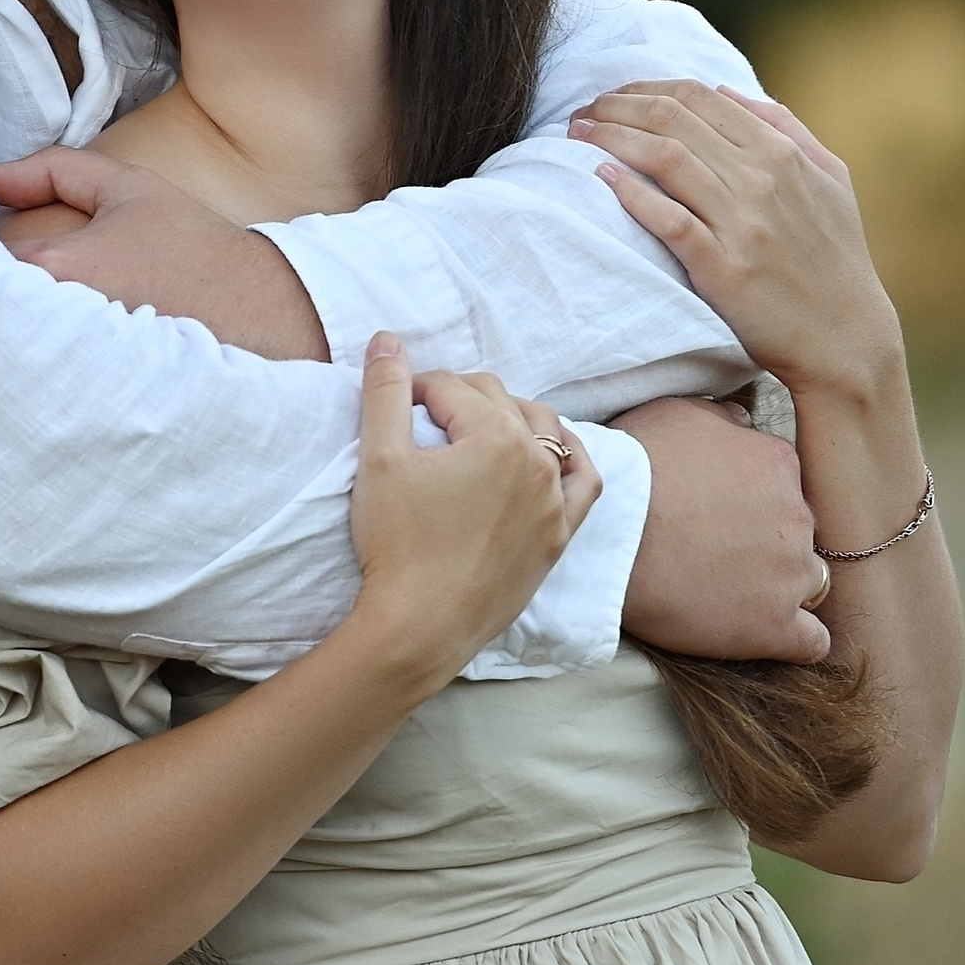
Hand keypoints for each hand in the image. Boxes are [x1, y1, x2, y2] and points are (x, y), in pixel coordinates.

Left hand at [0, 145, 327, 361]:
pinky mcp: (83, 403)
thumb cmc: (194, 247)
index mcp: (55, 266)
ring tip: (13, 314)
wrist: (261, 315)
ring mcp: (67, 371)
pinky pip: (29, 379)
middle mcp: (52, 325)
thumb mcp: (128, 188)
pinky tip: (45, 351)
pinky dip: (26, 364)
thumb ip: (52, 170)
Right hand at [346, 339, 600, 693]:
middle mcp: (537, 459)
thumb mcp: (379, 458)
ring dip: (512, 417)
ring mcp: (555, 499)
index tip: (390, 410)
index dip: (412, 391)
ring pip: (545, 430)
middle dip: (458, 398)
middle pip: (497, 400)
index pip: (450, 387)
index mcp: (495, 434)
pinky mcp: (560, 534)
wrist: (421, 625)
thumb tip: (387, 339)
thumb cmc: (396, 542)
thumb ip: (384, 391)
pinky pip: (584, 481)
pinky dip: (571, 457)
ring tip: (475, 428)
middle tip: (421, 420)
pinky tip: (551, 453)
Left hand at [567, 82, 903, 401]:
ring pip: (665, 158)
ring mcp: (743, 224)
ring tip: (576, 136)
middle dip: (616, 107)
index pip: (698, 97)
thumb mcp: (830, 179)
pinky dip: (632, 192)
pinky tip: (601, 177)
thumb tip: (726, 90)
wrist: (845, 339)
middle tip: (580, 113)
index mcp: (782, 153)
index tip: (610, 97)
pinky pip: (669, 219)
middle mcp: (762, 180)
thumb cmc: (835, 259)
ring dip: (611, 138)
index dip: (643, 88)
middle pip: (673, 118)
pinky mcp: (723, 268)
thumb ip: (785, 128)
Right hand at [614, 392, 830, 660]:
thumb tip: (745, 423)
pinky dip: (796, 639)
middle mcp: (797, 517)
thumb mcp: (678, 413)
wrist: (607, 530)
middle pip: (800, 534)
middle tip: (719, 551)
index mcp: (778, 463)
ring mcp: (791, 574)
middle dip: (769, 543)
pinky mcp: (775, 627)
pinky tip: (766, 632)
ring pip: (812, 583)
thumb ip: (725, 418)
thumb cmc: (633, 466)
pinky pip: (813, 641)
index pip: (787, 486)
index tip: (721, 514)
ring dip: (782, 587)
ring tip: (735, 593)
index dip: (755, 501)